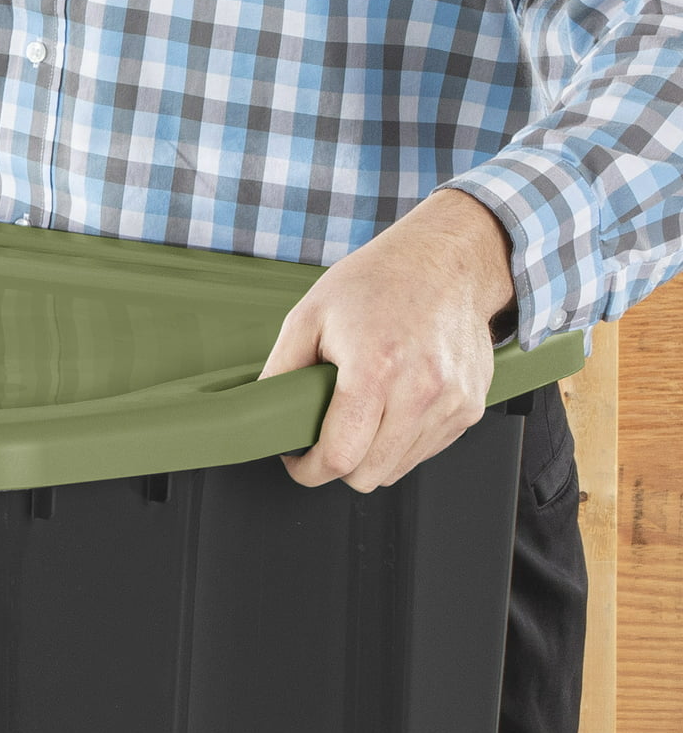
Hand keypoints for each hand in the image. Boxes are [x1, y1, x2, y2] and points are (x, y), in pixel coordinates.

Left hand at [264, 188, 517, 491]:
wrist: (447, 258)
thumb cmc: (378, 281)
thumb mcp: (309, 315)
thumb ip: (280, 371)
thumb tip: (262, 417)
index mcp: (376, 369)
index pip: (339, 458)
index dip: (309, 470)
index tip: (299, 460)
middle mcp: (421, 390)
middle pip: (368, 475)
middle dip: (339, 464)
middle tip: (328, 435)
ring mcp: (452, 400)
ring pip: (396, 470)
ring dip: (372, 454)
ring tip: (365, 411)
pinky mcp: (470, 406)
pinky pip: (425, 451)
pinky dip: (403, 441)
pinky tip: (395, 404)